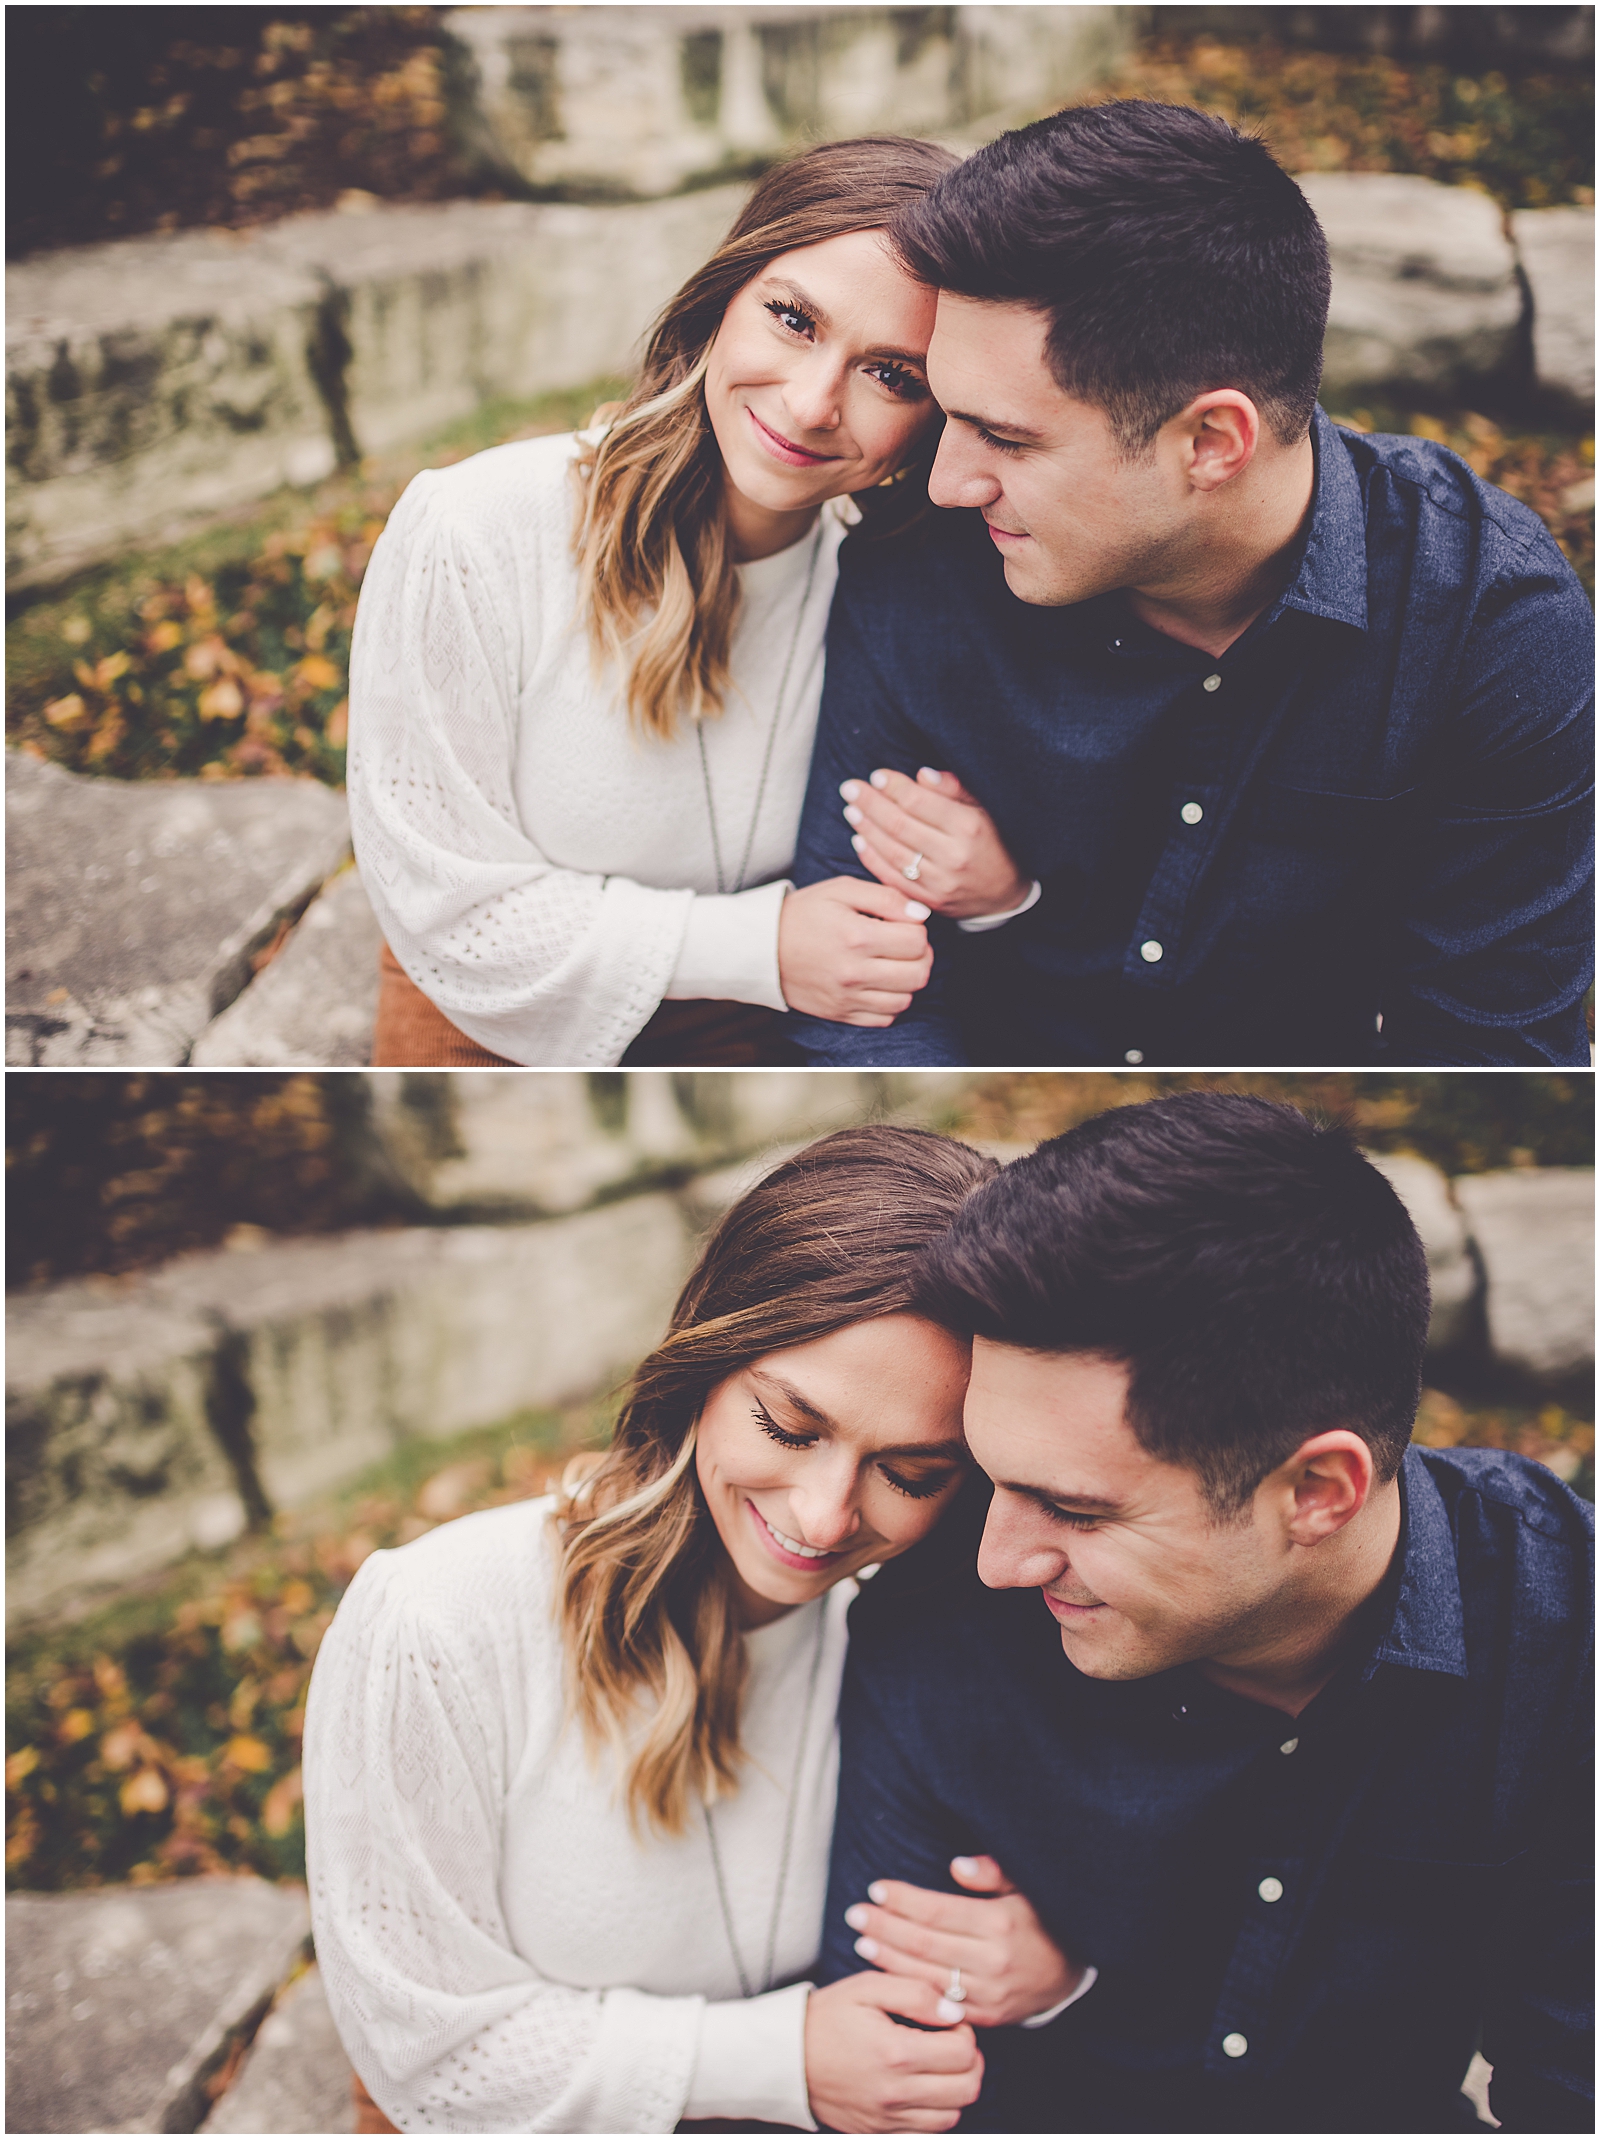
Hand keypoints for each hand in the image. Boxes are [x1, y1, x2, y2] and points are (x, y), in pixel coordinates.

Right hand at [778, 876, 932, 1025]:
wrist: (761, 947)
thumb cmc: (803, 913)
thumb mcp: (841, 889)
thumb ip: (885, 896)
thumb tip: (921, 914)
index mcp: (857, 936)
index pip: (917, 941)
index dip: (918, 929)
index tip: (904, 924)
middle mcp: (854, 972)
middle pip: (918, 974)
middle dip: (921, 957)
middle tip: (906, 945)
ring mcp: (847, 997)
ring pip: (905, 999)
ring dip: (908, 981)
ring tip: (894, 964)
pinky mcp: (840, 1013)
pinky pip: (885, 1018)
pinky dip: (891, 1003)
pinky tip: (880, 984)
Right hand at [804, 1971, 983, 2134]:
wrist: (786, 2057)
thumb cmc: (827, 2017)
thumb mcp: (867, 1987)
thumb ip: (916, 1993)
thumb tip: (955, 2012)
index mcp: (896, 2053)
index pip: (963, 2053)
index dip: (965, 2033)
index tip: (949, 2023)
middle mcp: (896, 2093)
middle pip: (966, 2089)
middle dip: (968, 2062)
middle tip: (950, 2044)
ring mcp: (888, 2119)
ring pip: (952, 2116)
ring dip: (954, 2089)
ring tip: (936, 2066)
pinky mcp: (879, 2133)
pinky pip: (927, 2132)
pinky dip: (934, 2112)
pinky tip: (920, 2088)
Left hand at [840, 768, 1032, 921]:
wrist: (1006, 897)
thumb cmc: (995, 844)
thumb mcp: (985, 810)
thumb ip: (954, 790)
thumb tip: (920, 775)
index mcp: (969, 827)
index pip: (919, 802)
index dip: (893, 787)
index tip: (875, 775)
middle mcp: (953, 856)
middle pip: (899, 825)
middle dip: (870, 804)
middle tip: (850, 788)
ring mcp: (940, 882)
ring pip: (892, 852)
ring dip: (866, 828)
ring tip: (851, 809)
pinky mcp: (929, 901)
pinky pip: (892, 877)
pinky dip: (872, 858)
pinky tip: (859, 839)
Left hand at [844, 1856, 1082, 2029]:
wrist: (1071, 1974)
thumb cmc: (1041, 1919)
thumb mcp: (1025, 1885)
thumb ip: (992, 1872)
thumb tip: (956, 1866)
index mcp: (1000, 1924)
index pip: (937, 1910)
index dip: (903, 1900)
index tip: (877, 1888)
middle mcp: (992, 1961)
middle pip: (924, 1944)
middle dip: (885, 1927)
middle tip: (856, 1913)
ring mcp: (988, 1994)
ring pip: (926, 1976)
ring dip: (888, 1958)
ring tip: (861, 1940)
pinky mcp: (986, 2017)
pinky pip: (940, 2004)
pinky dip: (910, 1988)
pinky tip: (887, 1973)